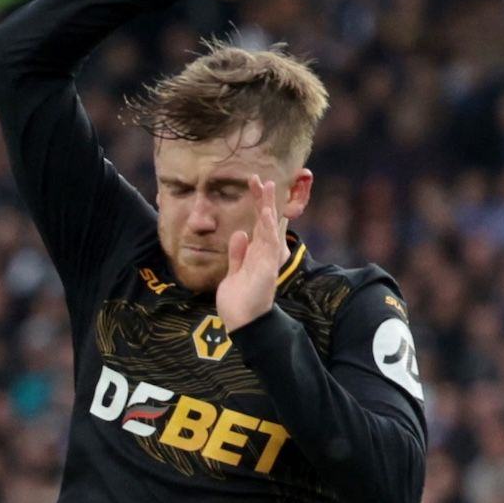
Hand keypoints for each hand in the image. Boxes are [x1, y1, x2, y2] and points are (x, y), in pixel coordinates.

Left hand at [217, 175, 287, 332]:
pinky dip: (268, 230)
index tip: (254, 185)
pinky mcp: (266, 270)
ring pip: (269, 230)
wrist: (243, 322)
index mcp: (256, 254)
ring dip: (268, 209)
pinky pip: (268, 247)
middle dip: (264, 201)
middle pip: (265, 223)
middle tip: (262, 180)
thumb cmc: (239, 300)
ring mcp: (267, 261)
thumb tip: (240, 234)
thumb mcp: (234, 272)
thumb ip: (238, 254)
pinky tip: (267, 215)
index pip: (257, 224)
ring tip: (268, 188)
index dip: (257, 205)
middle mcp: (264, 255)